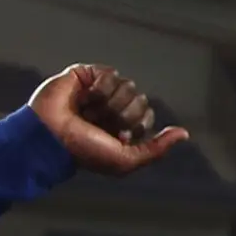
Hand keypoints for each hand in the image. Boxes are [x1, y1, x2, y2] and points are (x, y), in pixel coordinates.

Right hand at [30, 65, 188, 177]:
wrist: (51, 137)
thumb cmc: (83, 153)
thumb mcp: (125, 161)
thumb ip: (156, 149)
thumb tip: (184, 134)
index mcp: (121, 125)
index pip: (147, 114)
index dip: (137, 125)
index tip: (119, 137)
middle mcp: (112, 107)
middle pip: (140, 100)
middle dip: (124, 115)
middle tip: (102, 124)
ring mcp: (99, 90)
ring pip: (128, 86)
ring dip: (111, 103)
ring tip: (90, 112)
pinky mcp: (86, 76)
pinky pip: (110, 74)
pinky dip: (102, 88)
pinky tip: (87, 97)